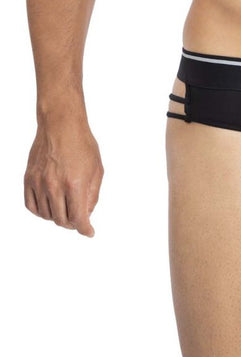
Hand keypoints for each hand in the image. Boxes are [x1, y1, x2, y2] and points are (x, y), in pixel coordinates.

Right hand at [24, 120, 103, 236]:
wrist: (61, 124)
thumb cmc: (82, 144)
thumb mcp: (97, 169)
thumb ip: (92, 195)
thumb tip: (87, 214)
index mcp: (74, 184)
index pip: (78, 219)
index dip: (85, 229)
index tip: (89, 232)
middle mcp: (54, 186)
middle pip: (61, 220)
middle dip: (72, 223)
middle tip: (78, 219)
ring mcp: (39, 183)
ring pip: (46, 215)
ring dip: (57, 217)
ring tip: (65, 209)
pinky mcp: (29, 178)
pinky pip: (31, 205)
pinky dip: (41, 211)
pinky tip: (49, 206)